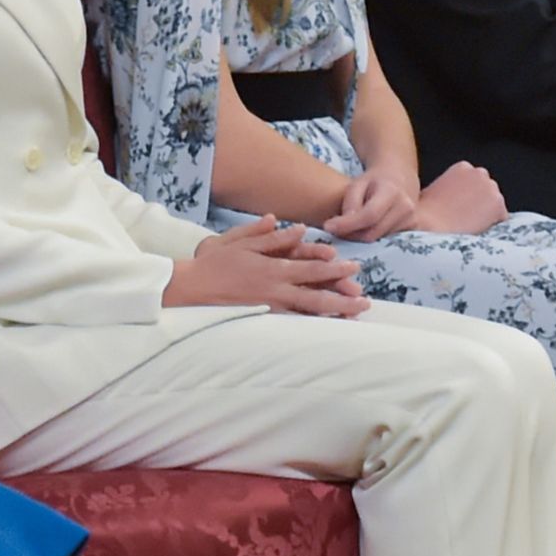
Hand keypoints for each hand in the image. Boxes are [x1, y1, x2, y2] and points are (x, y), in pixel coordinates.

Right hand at [167, 220, 368, 317]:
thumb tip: (300, 229)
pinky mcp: (262, 320)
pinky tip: (326, 326)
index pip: (311, 268)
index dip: (335, 268)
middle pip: (316, 295)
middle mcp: (275, 289)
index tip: (353, 267)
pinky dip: (312, 325)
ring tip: (353, 315)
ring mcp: (269, 308)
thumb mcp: (241, 241)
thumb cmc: (215, 263)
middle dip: (342, 297)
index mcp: (273, 268)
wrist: (191, 288)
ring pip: (308, 313)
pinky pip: (292, 324)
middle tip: (364, 299)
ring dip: (333, 314)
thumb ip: (272, 235)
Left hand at [320, 153, 424, 243]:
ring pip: (378, 240)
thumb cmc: (374, 182)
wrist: (399, 181)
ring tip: (351, 228)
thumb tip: (338, 227)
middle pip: (372, 233)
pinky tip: (365, 231)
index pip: (369, 215)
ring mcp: (412, 221)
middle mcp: (406, 208)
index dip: (347, 224)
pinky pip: (387, 243)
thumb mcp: (357, 184)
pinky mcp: (413, 232)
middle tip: (336, 229)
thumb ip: (350, 203)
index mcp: (391, 191)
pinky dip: (373, 241)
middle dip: (351, 234)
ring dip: (360, 238)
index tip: (327, 227)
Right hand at [413, 161, 512, 235]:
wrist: (427, 226)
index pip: (476, 183)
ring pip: (495, 205)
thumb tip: (454, 200)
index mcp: (463, 167)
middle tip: (467, 220)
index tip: (462, 210)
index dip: (470, 198)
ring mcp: (491, 188)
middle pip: (488, 191)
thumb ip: (450, 189)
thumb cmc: (424, 213)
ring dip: (487, 215)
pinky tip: (477, 232)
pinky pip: (501, 219)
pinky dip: (493, 227)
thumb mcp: (434, 191)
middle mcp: (480, 173)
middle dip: (481, 204)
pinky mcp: (498, 205)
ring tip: (470, 228)